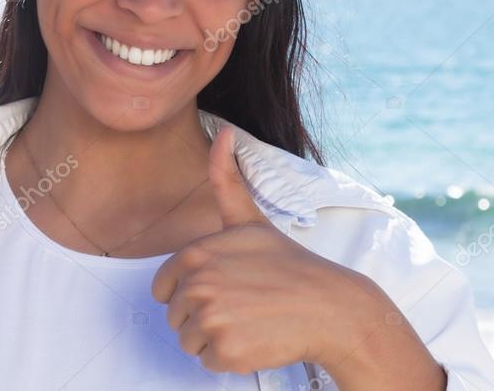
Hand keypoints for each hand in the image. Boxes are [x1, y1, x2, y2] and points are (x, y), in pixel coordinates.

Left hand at [151, 125, 387, 375]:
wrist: (329, 306)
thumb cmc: (287, 265)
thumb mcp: (250, 219)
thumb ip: (226, 179)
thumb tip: (224, 132)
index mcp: (195, 253)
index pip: (164, 288)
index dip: (193, 291)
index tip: (226, 286)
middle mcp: (197, 284)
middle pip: (175, 316)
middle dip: (205, 315)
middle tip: (243, 303)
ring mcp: (210, 318)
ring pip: (188, 341)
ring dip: (215, 337)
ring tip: (250, 319)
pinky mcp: (225, 350)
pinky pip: (207, 362)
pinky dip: (229, 358)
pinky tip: (256, 337)